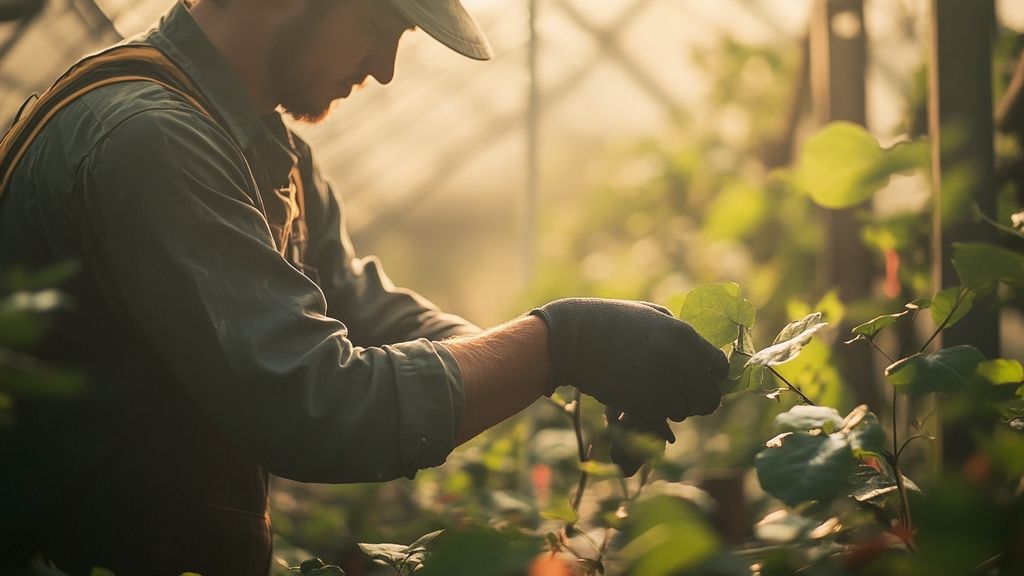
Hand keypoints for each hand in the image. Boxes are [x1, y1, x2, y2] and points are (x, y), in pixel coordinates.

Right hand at [531, 298, 726, 421]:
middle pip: (710, 399)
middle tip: (686, 392)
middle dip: (701, 398)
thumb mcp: (650, 314)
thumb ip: (680, 332)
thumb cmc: (609, 320)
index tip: (704, 374)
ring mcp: (660, 387)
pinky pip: (661, 420)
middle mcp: (678, 363)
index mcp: (683, 335)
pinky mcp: (640, 407)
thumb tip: (702, 354)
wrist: (572, 339)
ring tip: (656, 390)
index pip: (720, 367)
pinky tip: (641, 397)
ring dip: (675, 405)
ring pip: (684, 412)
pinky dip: (655, 414)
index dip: (714, 373)